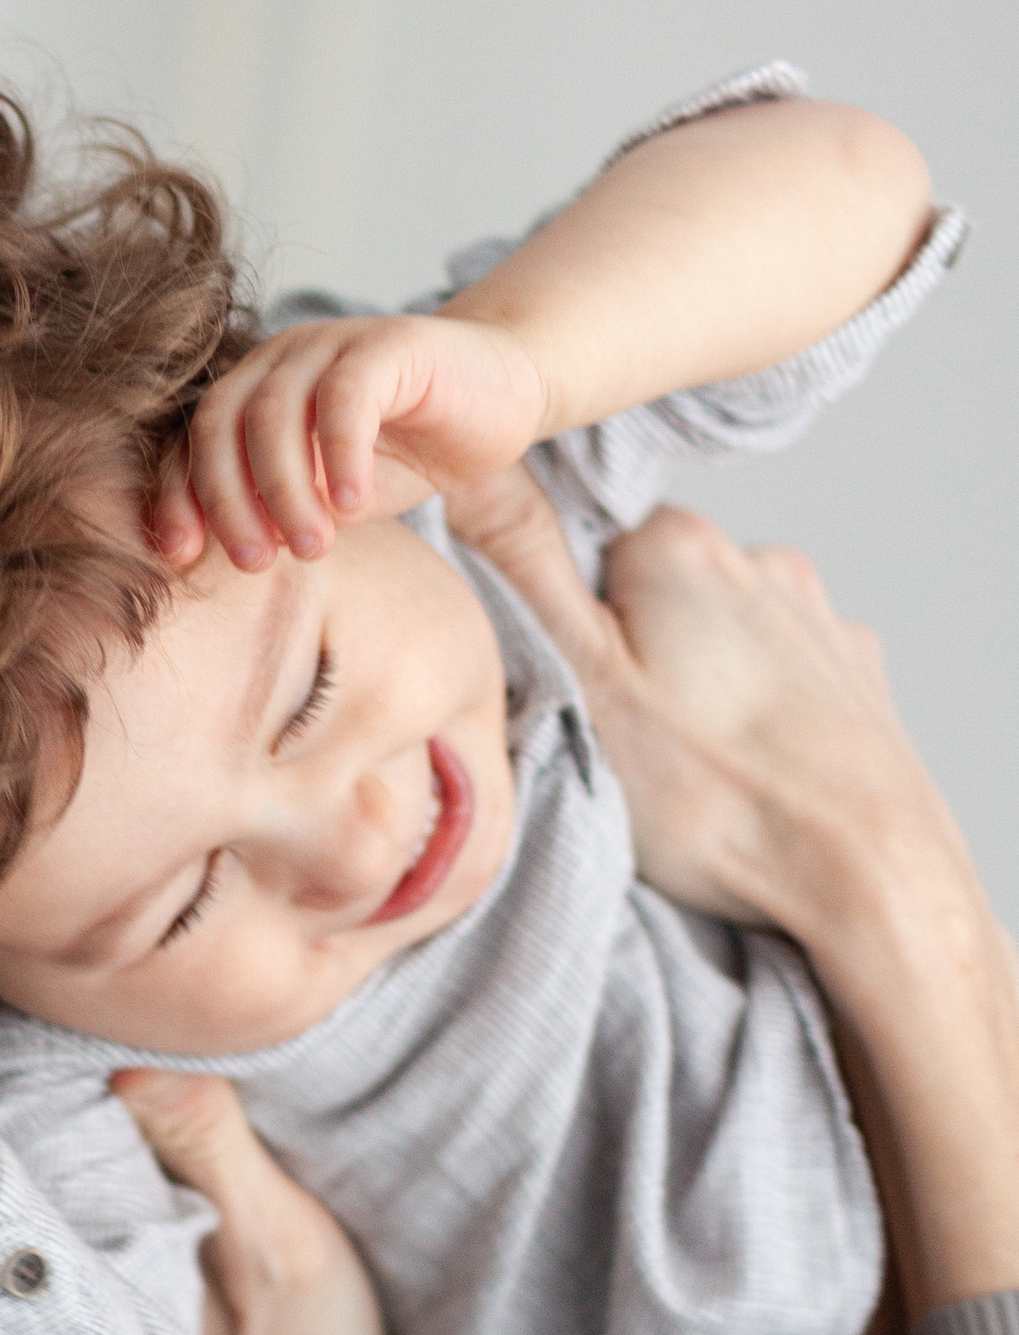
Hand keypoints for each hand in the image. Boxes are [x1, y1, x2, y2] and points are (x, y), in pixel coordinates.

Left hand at [151, 309, 550, 571]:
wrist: (497, 400)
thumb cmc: (402, 451)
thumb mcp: (328, 498)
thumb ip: (280, 514)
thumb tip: (233, 554)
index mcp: (251, 392)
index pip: (194, 443)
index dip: (180, 497)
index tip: (182, 556)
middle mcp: (278, 360)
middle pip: (222, 425)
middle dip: (228, 500)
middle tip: (253, 562)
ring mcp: (330, 344)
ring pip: (276, 414)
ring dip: (285, 490)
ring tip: (311, 547)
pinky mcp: (387, 343)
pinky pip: (346, 399)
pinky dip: (341, 456)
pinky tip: (353, 505)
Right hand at [452, 469, 1018, 1314]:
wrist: (867, 870)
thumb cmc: (717, 795)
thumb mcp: (581, 681)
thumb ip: (521, 566)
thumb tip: (468, 464)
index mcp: (678, 548)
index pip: (585, 554)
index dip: (566, 628)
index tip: (572, 694)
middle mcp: (758, 562)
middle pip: (655, 595)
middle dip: (634, 657)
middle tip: (626, 745)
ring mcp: (816, 618)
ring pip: (721, 638)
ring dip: (699, 686)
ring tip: (693, 769)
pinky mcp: (856, 676)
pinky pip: (780, 679)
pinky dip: (759, 714)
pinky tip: (750, 771)